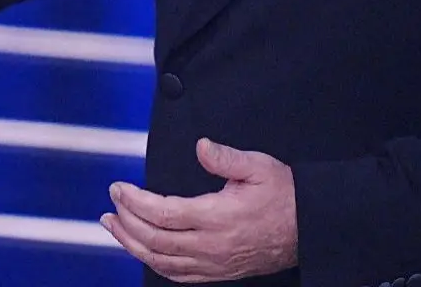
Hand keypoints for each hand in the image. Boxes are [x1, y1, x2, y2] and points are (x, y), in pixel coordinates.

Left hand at [101, 139, 297, 282]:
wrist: (309, 228)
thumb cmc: (285, 196)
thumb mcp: (258, 167)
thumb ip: (225, 158)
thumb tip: (200, 146)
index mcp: (218, 217)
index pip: (163, 214)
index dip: (134, 201)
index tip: (118, 187)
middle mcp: (212, 245)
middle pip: (155, 240)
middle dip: (126, 221)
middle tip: (111, 203)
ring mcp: (214, 263)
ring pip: (161, 261)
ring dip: (131, 244)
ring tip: (113, 226)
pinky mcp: (219, 272)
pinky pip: (178, 275)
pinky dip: (154, 263)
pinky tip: (141, 250)